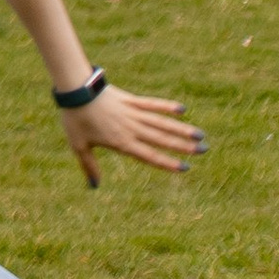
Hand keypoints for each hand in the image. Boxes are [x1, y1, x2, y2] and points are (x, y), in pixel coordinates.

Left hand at [63, 82, 203, 185]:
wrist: (75, 92)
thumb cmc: (75, 120)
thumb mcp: (79, 146)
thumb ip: (90, 166)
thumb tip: (94, 186)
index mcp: (122, 142)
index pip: (150, 156)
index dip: (168, 163)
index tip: (185, 168)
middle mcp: (132, 129)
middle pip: (162, 139)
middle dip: (184, 146)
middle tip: (204, 150)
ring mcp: (133, 113)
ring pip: (162, 122)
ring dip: (181, 128)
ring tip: (199, 134)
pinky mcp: (131, 99)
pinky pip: (152, 103)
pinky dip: (166, 106)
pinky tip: (182, 109)